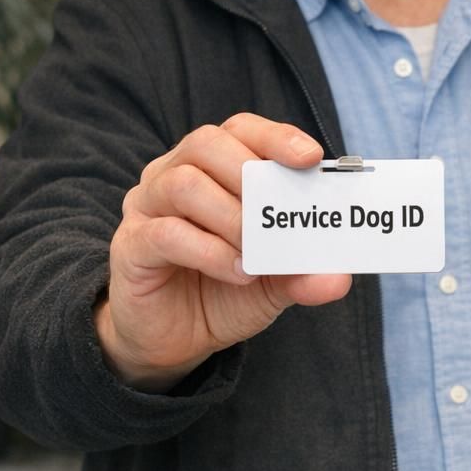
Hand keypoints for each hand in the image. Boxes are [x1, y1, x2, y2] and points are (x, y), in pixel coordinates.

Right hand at [97, 113, 352, 390]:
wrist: (174, 340)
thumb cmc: (224, 293)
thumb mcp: (275, 284)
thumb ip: (303, 274)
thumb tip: (339, 278)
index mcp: (213, 170)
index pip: (240, 130)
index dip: (275, 137)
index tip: (310, 157)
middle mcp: (173, 177)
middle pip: (206, 144)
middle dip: (252, 176)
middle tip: (279, 215)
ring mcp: (147, 209)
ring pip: (184, 184)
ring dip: (232, 217)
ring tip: (256, 252)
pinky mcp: (131, 247)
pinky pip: (167, 234)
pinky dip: (210, 252)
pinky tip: (237, 272)